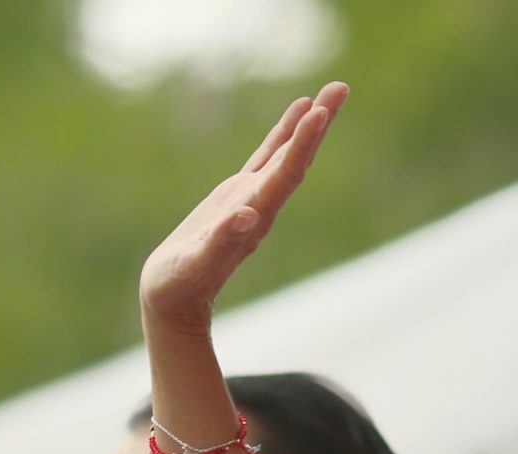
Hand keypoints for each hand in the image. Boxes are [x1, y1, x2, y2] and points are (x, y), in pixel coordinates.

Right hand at [140, 81, 345, 340]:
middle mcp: (261, 205)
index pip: (285, 174)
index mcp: (254, 216)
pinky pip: (268, 158)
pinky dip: (285, 136)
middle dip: (319, 124)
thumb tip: (248, 215)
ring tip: (330, 93)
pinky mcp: (239, 197)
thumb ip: (222, 242)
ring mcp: (253, 199)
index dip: (302, 144)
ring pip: (287, 155)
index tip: (320, 112)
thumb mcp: (197, 265)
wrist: (175, 302)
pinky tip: (299, 115)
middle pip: (297, 159)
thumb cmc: (179, 287)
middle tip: (342, 88)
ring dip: (309, 125)